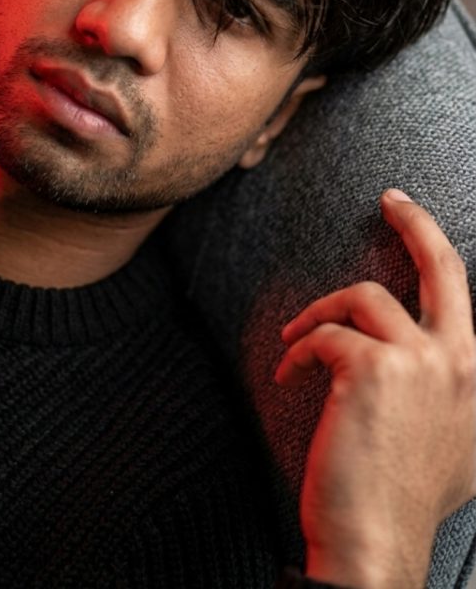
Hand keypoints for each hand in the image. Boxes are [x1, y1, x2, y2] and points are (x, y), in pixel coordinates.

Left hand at [275, 189, 475, 588]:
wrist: (378, 546)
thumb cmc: (404, 499)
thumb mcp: (457, 445)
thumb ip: (454, 395)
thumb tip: (433, 366)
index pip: (462, 290)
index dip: (433, 244)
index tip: (409, 215)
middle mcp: (459, 360)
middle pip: (442, 264)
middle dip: (415, 220)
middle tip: (390, 200)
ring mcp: (420, 361)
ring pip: (362, 298)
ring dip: (320, 315)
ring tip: (297, 345)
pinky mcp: (371, 368)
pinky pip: (323, 335)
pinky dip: (298, 351)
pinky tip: (288, 377)